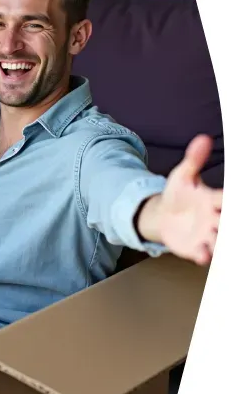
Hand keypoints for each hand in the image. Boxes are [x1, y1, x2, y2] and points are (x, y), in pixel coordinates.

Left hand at [137, 134, 221, 265]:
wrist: (163, 216)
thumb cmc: (178, 195)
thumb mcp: (183, 176)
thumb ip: (193, 160)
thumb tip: (202, 138)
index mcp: (214, 200)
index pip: (227, 199)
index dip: (230, 199)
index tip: (228, 198)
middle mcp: (215, 218)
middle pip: (228, 222)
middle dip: (229, 223)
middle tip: (224, 220)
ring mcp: (207, 235)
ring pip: (220, 241)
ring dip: (220, 242)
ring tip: (215, 242)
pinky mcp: (196, 248)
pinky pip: (203, 254)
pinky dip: (204, 256)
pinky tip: (202, 256)